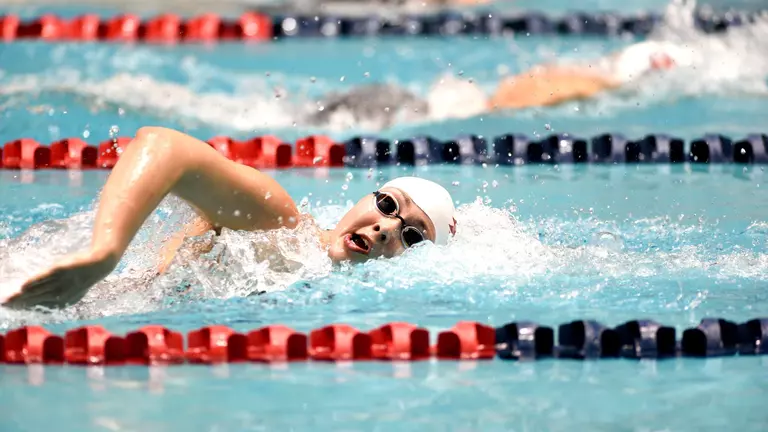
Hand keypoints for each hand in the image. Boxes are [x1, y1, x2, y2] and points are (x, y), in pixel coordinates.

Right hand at [2, 249, 117, 309]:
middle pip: (35, 300)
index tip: (10, 309)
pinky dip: (33, 282)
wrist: (99, 264)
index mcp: (62, 301)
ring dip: (21, 296)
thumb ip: (54, 295)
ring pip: (37, 290)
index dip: (24, 307)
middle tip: (3, 306)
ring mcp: (60, 282)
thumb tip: (37, 296)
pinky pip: (44, 277)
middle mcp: (60, 294)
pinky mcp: (60, 270)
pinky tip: (23, 286)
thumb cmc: (83, 276)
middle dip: (18, 304)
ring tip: (8, 299)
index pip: (39, 305)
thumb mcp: (70, 289)